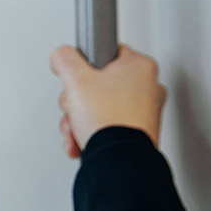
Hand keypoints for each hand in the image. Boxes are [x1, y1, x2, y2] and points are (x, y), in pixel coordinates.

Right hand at [50, 44, 166, 157]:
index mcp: (141, 66)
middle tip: (76, 107)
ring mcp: (145, 111)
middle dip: (78, 100)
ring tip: (77, 128)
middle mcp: (149, 86)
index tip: (79, 79)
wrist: (117, 157)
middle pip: (99, 84)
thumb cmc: (108, 120)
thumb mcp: (76, 79)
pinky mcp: (139, 131)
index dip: (85, 67)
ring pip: (100, 107)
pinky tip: (83, 139)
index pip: (106, 53)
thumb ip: (65, 59)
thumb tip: (61, 56)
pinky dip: (91, 132)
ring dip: (80, 119)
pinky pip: (108, 125)